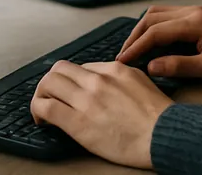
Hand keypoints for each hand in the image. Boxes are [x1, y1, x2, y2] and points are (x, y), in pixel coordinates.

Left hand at [30, 61, 171, 169]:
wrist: (164, 135)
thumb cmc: (158, 117)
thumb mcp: (142, 82)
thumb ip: (121, 78)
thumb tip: (107, 81)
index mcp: (115, 69)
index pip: (81, 67)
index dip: (72, 81)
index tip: (70, 92)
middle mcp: (98, 80)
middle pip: (59, 69)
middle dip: (51, 82)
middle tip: (50, 96)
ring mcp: (87, 100)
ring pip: (48, 84)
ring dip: (41, 94)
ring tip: (43, 108)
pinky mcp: (78, 122)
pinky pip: (46, 107)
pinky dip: (38, 110)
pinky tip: (42, 120)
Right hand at [116, 5, 201, 80]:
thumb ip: (179, 66)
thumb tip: (152, 66)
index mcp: (193, 22)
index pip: (155, 32)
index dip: (136, 47)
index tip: (122, 61)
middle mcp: (191, 12)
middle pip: (151, 18)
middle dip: (134, 37)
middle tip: (123, 55)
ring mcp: (194, 11)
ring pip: (157, 13)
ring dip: (142, 29)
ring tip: (133, 48)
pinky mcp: (197, 15)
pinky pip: (167, 15)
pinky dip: (153, 25)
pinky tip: (151, 39)